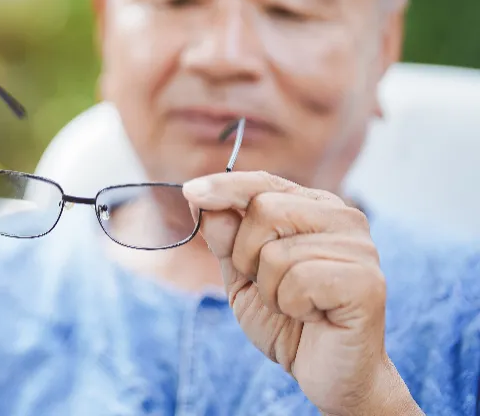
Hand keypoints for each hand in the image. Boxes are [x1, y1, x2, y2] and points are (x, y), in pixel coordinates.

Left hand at [183, 171, 420, 415]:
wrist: (328, 375)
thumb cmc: (288, 320)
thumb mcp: (242, 274)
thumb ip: (225, 236)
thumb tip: (201, 197)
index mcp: (314, 208)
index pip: (263, 182)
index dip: (223, 186)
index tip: (189, 192)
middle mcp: (343, 218)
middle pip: (264, 209)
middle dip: (246, 256)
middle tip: (269, 286)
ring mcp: (359, 248)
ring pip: (276, 252)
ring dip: (270, 290)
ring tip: (295, 306)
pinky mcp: (366, 282)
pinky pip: (298, 282)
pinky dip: (290, 307)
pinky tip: (312, 316)